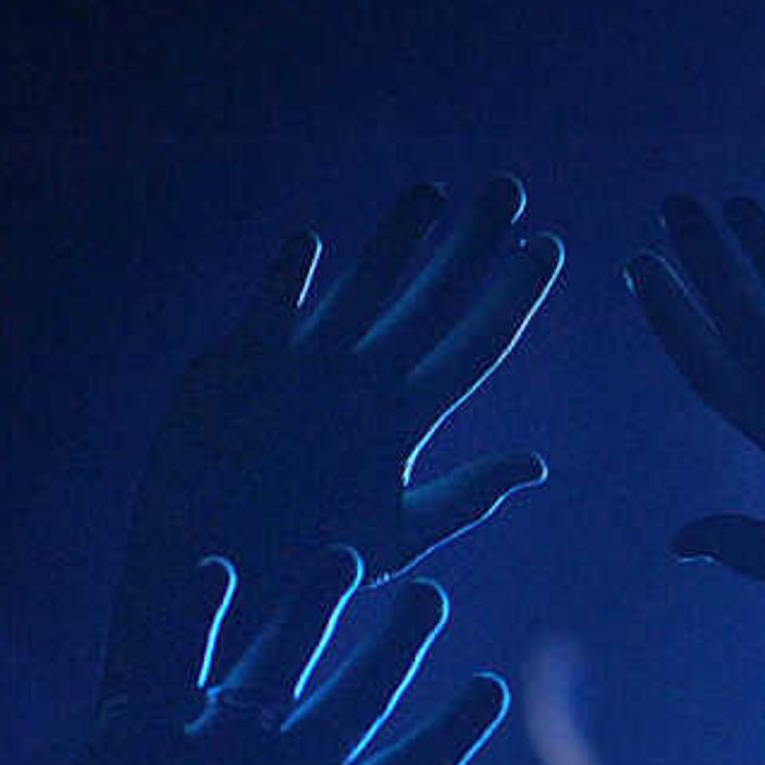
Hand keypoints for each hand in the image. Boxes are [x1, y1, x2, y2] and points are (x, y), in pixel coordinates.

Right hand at [104, 178, 562, 693]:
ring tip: (431, 193)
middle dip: (470, 245)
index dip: (511, 296)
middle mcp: (362, 382)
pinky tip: (309, 246)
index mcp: (405, 419)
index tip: (550, 246)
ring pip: (360, 288)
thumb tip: (536, 463)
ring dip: (394, 241)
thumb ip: (462, 498)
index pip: (474, 346)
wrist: (214, 576)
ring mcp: (303, 367)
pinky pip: (272, 308)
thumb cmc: (307, 567)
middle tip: (510, 188)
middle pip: (429, 301)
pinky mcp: (241, 363)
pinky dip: (289, 280)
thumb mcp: (395, 537)